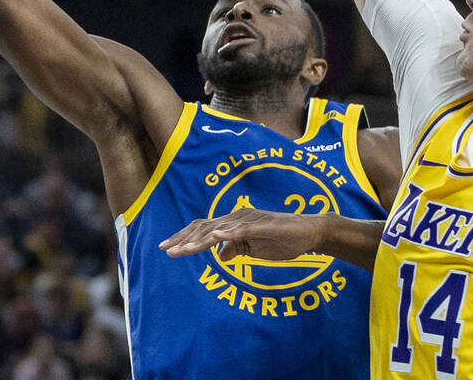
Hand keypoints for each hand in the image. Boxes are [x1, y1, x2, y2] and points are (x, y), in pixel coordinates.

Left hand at [159, 208, 324, 261]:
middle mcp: (238, 218)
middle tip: (164, 249)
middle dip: (183, 238)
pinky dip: (228, 232)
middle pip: (205, 227)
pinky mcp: (263, 225)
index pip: (203, 229)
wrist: (308, 233)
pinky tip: (215, 237)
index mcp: (234, 223)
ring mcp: (250, 220)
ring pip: (219, 229)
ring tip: (182, 250)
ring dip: (199, 240)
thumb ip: (237, 248)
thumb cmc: (282, 240)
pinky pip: (242, 229)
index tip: (167, 248)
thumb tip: (220, 255)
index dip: (184, 237)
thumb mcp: (254, 249)